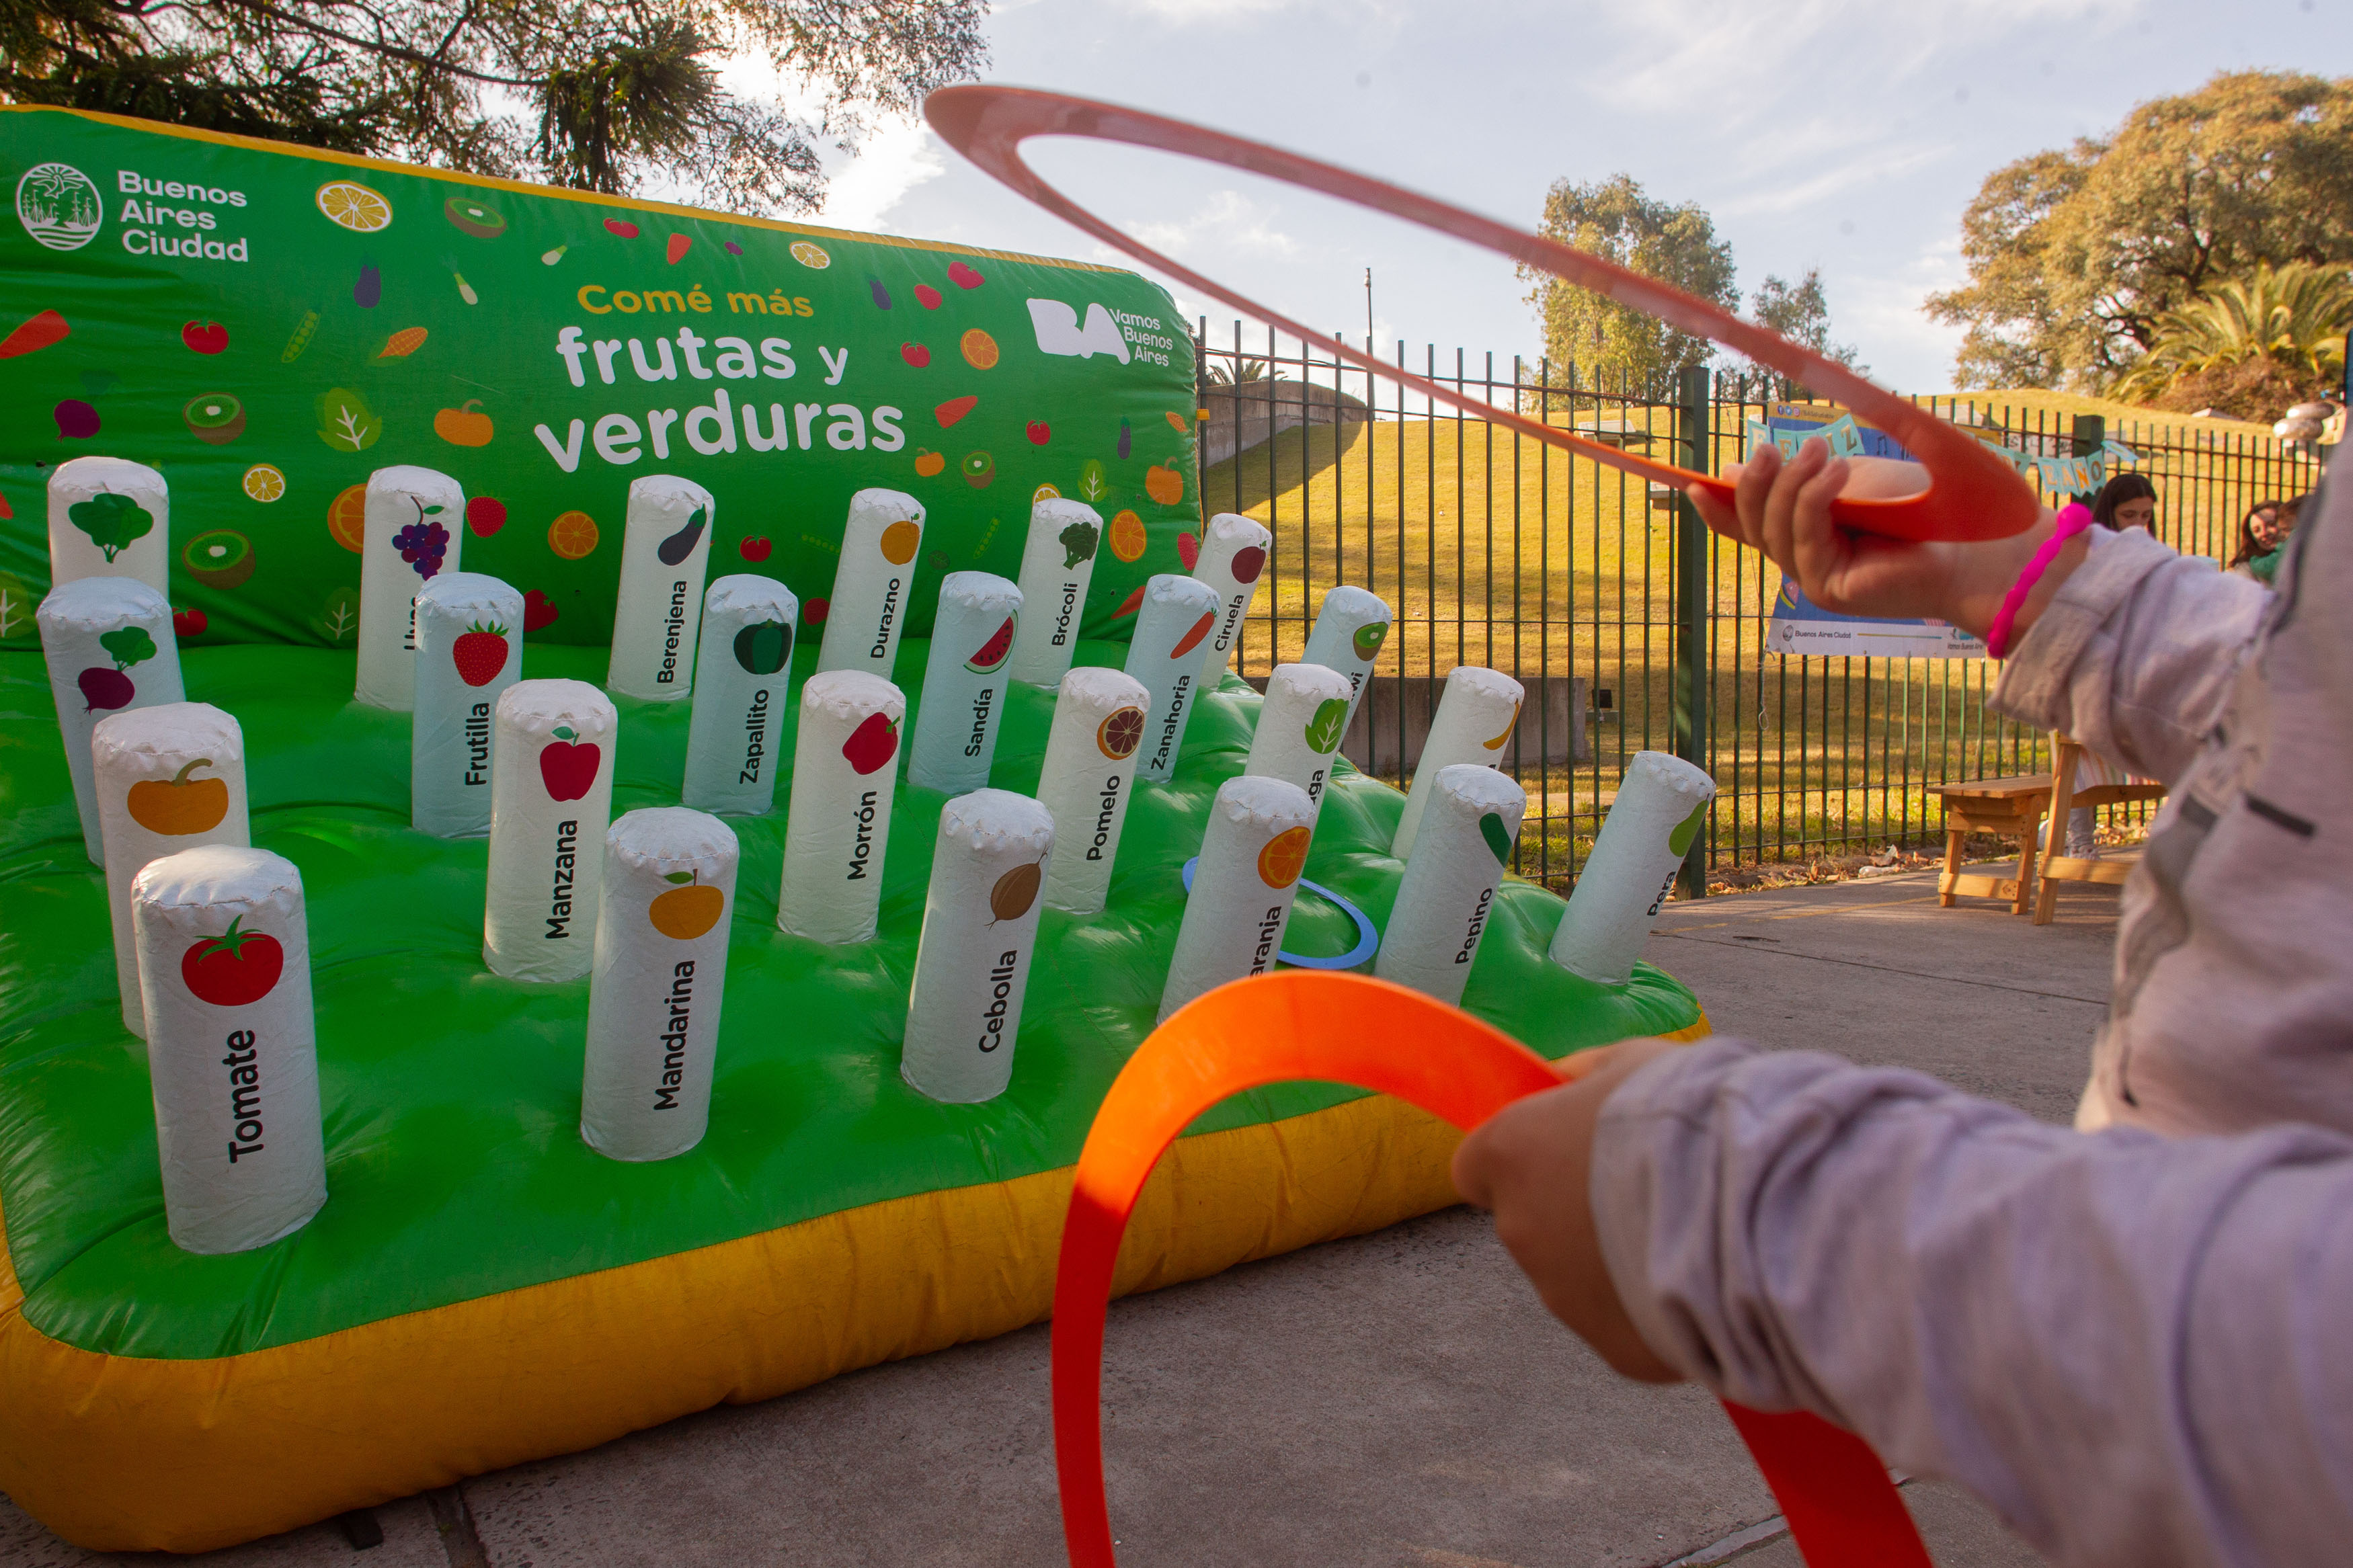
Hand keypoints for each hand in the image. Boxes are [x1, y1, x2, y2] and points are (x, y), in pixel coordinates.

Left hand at [1452, 1037, 1684, 1382]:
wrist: (1753, 1204)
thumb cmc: (1687, 1117)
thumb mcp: (1631, 1065)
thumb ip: (1584, 1076)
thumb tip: (1562, 1081)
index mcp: (1512, 1155)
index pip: (1476, 1169)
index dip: (1519, 1165)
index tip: (1559, 1158)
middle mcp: (1521, 1232)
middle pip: (1534, 1225)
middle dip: (1576, 1213)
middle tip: (1645, 1192)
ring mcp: (1563, 1296)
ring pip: (1579, 1279)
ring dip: (1615, 1260)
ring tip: (1686, 1234)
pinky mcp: (1613, 1347)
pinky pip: (1627, 1323)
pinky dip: (1654, 1307)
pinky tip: (1702, 1280)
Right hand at [1689, 439, 2075, 640]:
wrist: (1979, 546)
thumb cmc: (1929, 509)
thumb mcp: (1854, 479)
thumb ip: (1803, 477)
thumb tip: (1738, 467)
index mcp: (1808, 534)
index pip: (1746, 524)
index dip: (1717, 507)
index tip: (1693, 481)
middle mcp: (1804, 561)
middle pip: (1750, 525)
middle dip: (1753, 485)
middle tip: (1768, 448)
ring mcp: (1814, 578)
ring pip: (1771, 530)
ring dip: (1788, 486)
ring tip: (1818, 453)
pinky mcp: (1829, 589)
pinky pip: (1803, 538)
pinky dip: (1813, 501)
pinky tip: (1836, 474)